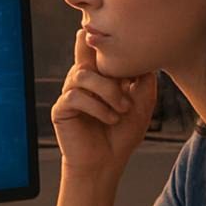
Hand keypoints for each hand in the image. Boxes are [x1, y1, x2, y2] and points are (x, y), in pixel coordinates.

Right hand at [51, 29, 156, 175]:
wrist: (106, 163)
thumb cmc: (122, 134)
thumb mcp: (142, 103)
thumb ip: (144, 79)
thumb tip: (143, 57)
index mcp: (99, 74)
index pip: (96, 45)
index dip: (106, 42)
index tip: (129, 55)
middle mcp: (82, 79)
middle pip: (86, 49)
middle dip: (109, 64)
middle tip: (128, 83)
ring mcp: (70, 92)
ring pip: (83, 74)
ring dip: (108, 91)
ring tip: (122, 109)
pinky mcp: (61, 109)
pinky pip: (75, 96)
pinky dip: (97, 107)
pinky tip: (110, 119)